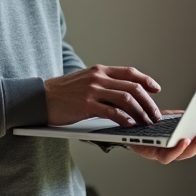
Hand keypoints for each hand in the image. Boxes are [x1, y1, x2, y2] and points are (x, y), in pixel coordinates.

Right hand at [45, 65, 161, 126]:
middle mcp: (98, 78)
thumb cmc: (62, 93)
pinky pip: (111, 112)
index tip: (156, 89)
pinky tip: (130, 124)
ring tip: (146, 122)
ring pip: (126, 99)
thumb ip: (103, 84)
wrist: (39, 97)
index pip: (130, 72)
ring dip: (140, 112)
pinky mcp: (86, 105)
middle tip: (155, 114)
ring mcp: (92, 90)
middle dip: (148, 102)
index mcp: (100, 70)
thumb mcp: (85, 81)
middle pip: (133, 87)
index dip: (146, 80)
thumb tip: (124, 95)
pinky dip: (124, 118)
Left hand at [128, 110, 195, 163]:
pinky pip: (166, 156)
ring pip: (179, 156)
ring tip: (193, 138)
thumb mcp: (165, 118)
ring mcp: (161, 154)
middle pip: (189, 152)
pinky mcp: (150, 153)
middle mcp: (170, 150)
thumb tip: (192, 115)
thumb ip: (178, 118)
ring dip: (188, 148)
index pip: (195, 146)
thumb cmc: (145, 122)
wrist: (124, 125)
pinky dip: (175, 149)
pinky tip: (179, 140)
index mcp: (176, 142)